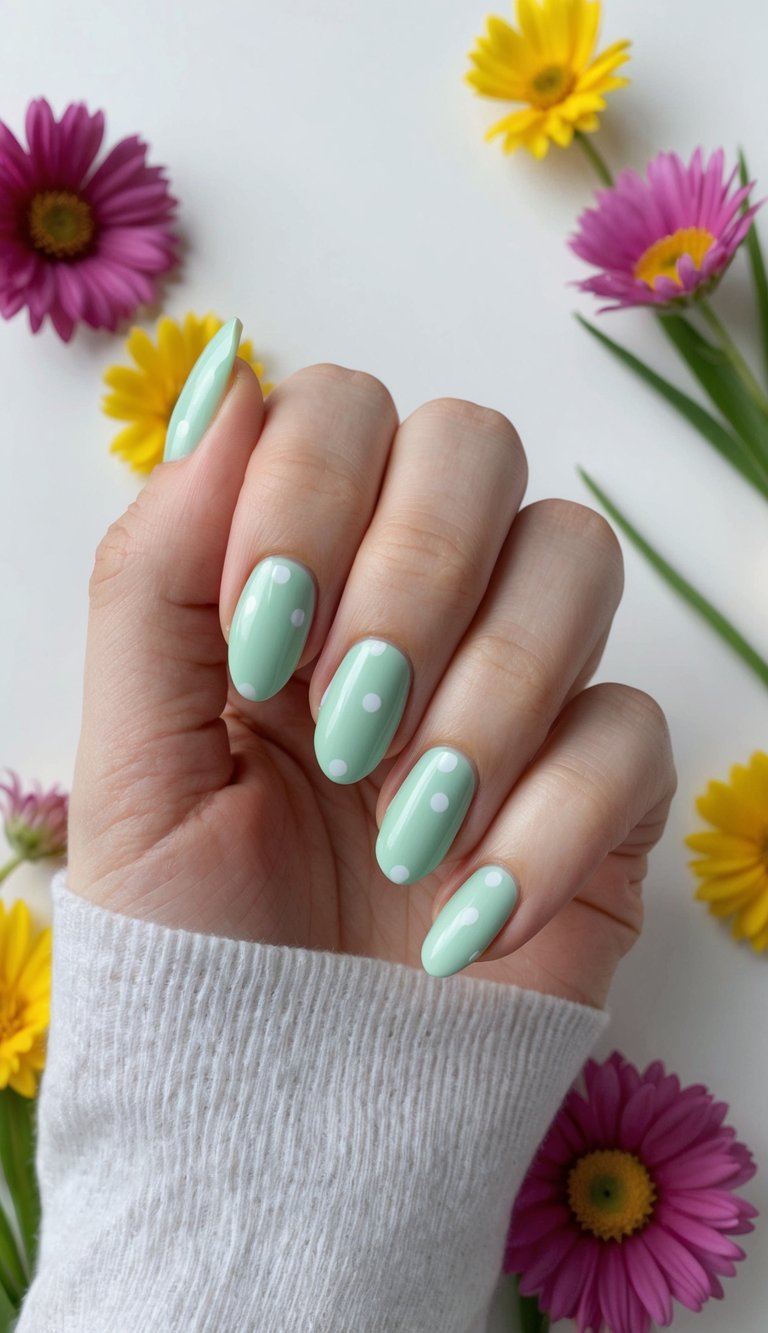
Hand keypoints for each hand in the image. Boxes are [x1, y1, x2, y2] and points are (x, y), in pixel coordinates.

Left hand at [69, 361, 674, 1007]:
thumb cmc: (194, 941)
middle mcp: (413, 607)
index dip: (309, 490)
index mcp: (293, 580)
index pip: (342, 412)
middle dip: (412, 569)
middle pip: (476, 445)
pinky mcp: (600, 789)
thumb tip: (227, 379)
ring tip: (404, 824)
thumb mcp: (132, 756)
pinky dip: (549, 819)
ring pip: (576, 557)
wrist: (279, 1116)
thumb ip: (155, 568)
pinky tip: (470, 913)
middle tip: (345, 714)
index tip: (259, 636)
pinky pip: (631, 730)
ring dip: (487, 688)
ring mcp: (516, 689)